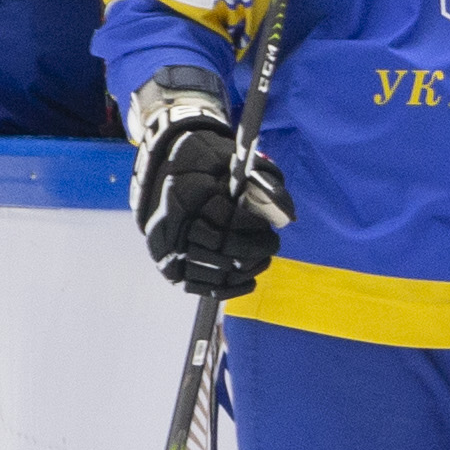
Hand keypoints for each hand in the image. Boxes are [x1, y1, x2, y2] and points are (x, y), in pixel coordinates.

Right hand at [127, 88, 287, 298]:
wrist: (162, 173)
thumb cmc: (203, 165)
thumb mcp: (230, 162)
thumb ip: (262, 181)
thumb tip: (288, 213)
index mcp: (186, 193)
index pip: (225, 218)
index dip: (251, 225)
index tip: (265, 224)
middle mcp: (172, 224)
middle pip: (223, 247)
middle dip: (255, 248)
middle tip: (272, 243)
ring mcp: (168, 249)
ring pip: (215, 270)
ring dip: (247, 268)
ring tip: (264, 258)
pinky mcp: (170, 268)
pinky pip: (202, 287)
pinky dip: (230, 287)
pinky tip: (250, 281)